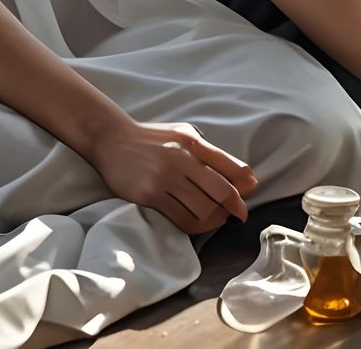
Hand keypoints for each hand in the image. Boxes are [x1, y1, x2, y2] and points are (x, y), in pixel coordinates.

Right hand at [88, 118, 258, 233]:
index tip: (249, 196)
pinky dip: (195, 225)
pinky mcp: (149, 196)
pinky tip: (197, 222)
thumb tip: (247, 178)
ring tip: (216, 219)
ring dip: (215, 219)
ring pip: (203, 210)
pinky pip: (180, 219)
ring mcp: (164, 179)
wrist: (111, 139)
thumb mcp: (185, 134)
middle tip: (235, 214)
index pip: (230, 167)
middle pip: (220, 192)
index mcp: (193, 142)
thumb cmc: (154, 138)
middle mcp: (180, 159)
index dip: (244, 187)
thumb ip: (212, 153)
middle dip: (234, 207)